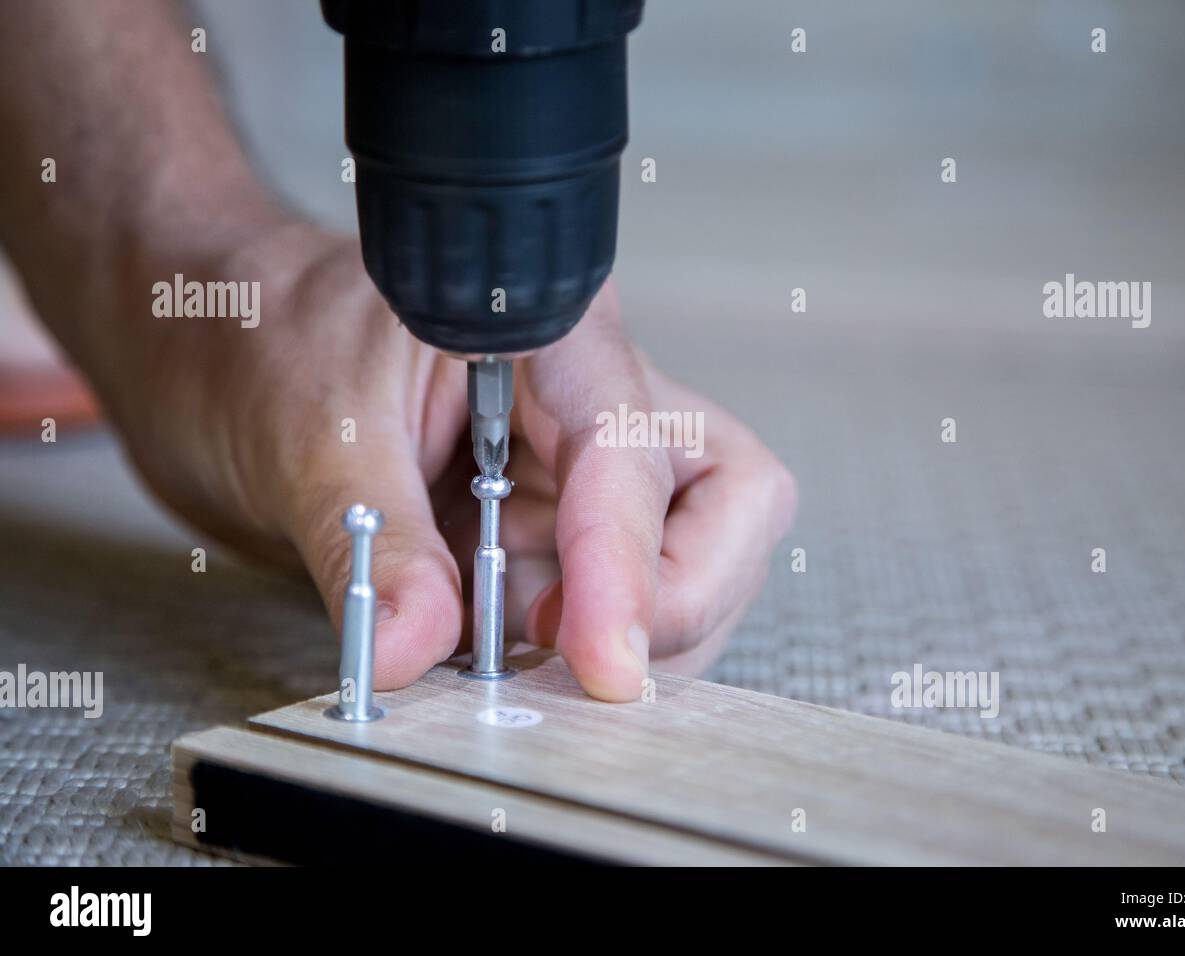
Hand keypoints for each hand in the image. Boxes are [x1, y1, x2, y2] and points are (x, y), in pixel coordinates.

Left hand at [93, 224, 797, 700]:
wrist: (220, 356)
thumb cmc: (265, 338)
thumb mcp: (308, 434)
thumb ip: (372, 544)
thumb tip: (415, 648)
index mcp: (550, 330)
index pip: (637, 446)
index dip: (629, 558)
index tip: (602, 656)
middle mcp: (593, 396)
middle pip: (730, 501)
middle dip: (673, 597)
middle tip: (580, 658)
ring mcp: (583, 469)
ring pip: (689, 565)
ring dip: (618, 632)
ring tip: (504, 643)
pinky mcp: (557, 529)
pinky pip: (612, 602)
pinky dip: (573, 649)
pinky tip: (499, 646)